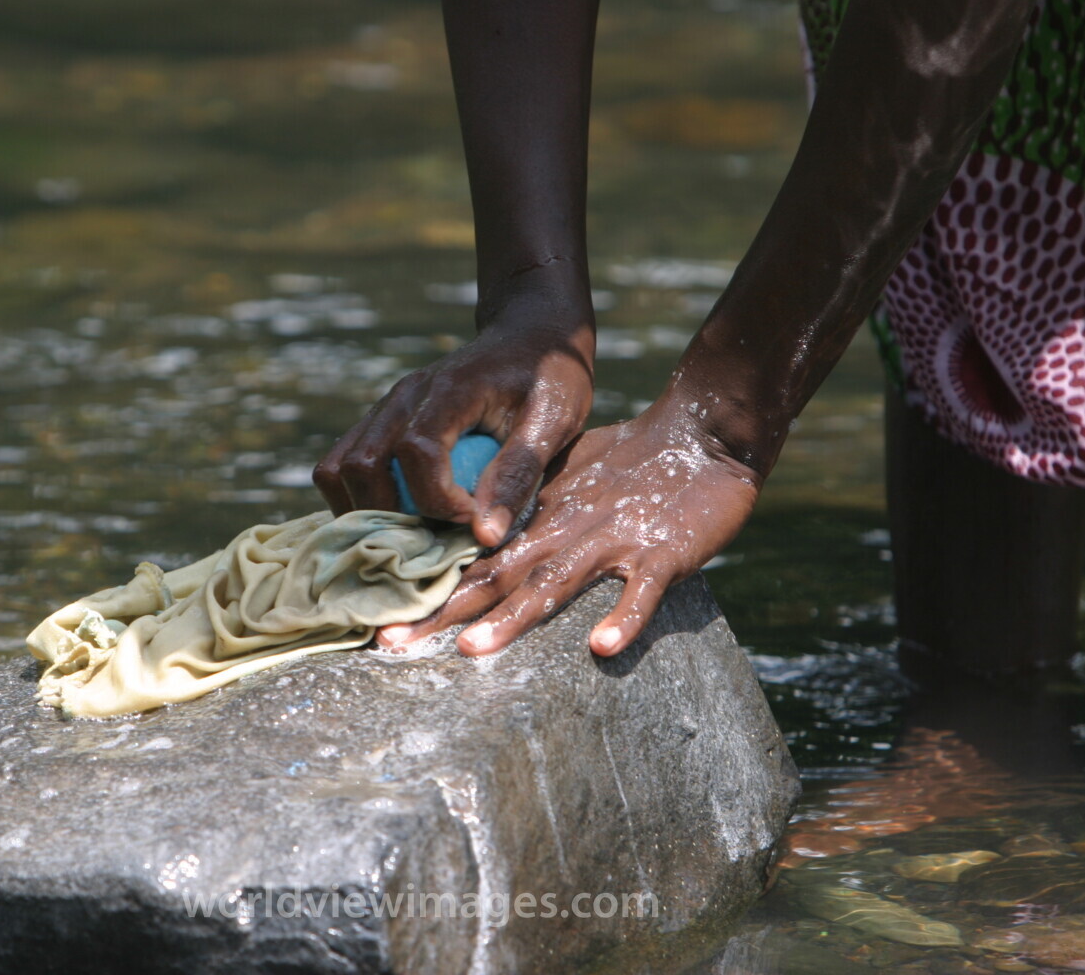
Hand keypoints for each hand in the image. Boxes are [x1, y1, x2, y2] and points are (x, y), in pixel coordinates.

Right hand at [314, 271, 594, 547]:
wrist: (530, 335)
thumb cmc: (550, 376)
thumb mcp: (554, 421)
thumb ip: (518, 475)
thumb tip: (484, 536)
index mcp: (449, 391)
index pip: (415, 452)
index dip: (437, 500)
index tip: (471, 519)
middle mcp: (404, 397)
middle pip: (359, 465)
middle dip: (391, 515)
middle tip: (436, 534)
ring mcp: (387, 408)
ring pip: (337, 467)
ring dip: (364, 510)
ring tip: (411, 531)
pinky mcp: (382, 421)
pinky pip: (344, 464)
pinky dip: (359, 497)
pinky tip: (400, 515)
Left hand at [375, 396, 761, 656]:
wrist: (703, 435)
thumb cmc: (633, 461)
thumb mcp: (568, 479)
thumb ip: (526, 509)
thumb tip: (476, 540)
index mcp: (541, 516)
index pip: (475, 556)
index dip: (429, 587)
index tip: (382, 619)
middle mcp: (566, 530)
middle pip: (496, 575)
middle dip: (444, 611)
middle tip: (392, 643)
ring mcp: (613, 542)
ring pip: (556, 582)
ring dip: (514, 617)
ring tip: (472, 648)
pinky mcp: (663, 554)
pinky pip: (643, 592)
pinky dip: (624, 618)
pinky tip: (602, 647)